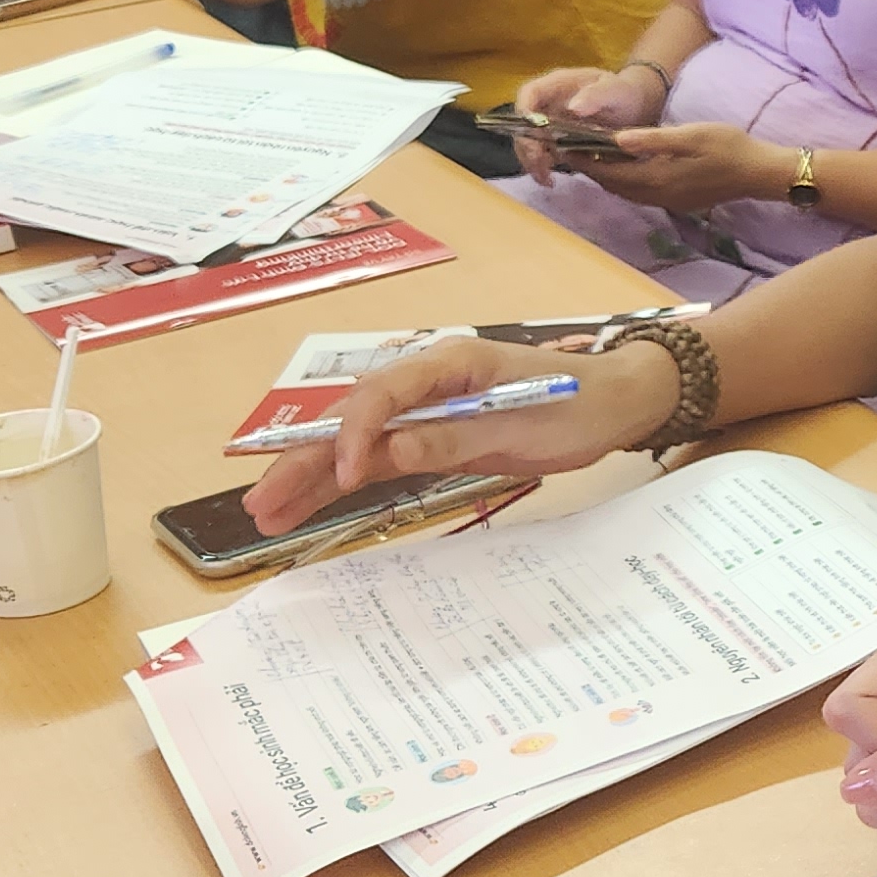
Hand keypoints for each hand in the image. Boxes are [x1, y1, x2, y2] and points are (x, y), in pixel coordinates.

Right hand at [240, 336, 678, 532]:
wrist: (613, 404)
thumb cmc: (576, 406)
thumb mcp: (519, 426)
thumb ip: (452, 438)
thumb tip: (390, 452)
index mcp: (448, 362)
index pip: (383, 394)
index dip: (358, 433)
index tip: (350, 475)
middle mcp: (426, 380)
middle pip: (353, 420)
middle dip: (306, 460)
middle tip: (263, 503)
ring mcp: (425, 409)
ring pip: (357, 443)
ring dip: (312, 476)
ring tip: (266, 514)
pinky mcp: (432, 436)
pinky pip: (380, 459)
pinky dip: (346, 482)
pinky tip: (307, 505)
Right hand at [507, 64, 669, 183]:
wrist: (633, 106)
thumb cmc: (623, 92)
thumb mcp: (615, 90)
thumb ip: (596, 96)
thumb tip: (573, 108)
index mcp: (557, 84)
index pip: (530, 94)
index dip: (524, 114)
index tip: (530, 136)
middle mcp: (547, 103)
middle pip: (523, 123)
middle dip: (527, 146)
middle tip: (540, 167)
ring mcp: (548, 122)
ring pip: (528, 141)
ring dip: (532, 161)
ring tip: (546, 179)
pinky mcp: (554, 140)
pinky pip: (541, 153)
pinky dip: (541, 167)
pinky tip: (550, 180)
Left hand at [555, 119, 781, 209]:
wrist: (759, 173)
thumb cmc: (729, 147)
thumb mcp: (691, 135)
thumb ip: (653, 139)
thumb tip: (617, 138)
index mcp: (657, 178)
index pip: (610, 172)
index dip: (585, 160)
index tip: (563, 146)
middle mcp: (657, 195)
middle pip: (613, 185)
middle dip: (591, 169)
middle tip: (570, 150)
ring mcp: (667, 200)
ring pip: (626, 192)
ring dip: (607, 177)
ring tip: (591, 157)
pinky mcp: (677, 200)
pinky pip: (640, 193)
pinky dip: (625, 181)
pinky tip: (624, 168)